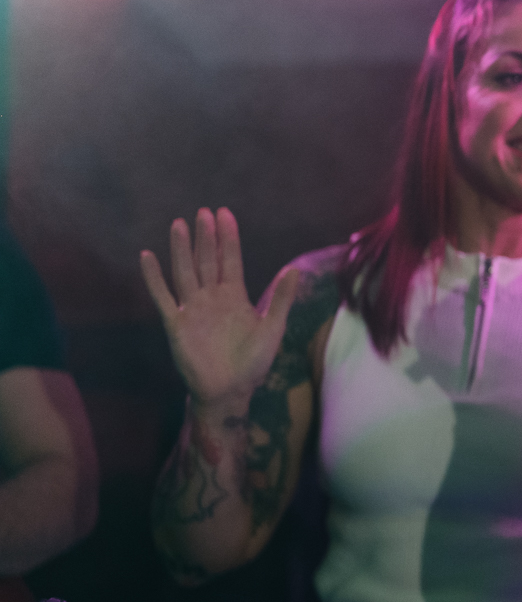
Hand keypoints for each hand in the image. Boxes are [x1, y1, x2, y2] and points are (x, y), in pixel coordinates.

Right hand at [139, 208, 297, 411]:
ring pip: (185, 272)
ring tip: (178, 224)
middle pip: (207, 260)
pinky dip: (154, 278)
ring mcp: (192, 308)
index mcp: (235, 296)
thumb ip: (282, 299)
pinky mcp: (176, 323)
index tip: (224, 214)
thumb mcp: (273, 328)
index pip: (230, 260)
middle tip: (203, 212)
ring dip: (181, 249)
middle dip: (206, 237)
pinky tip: (147, 257)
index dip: (228, 237)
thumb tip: (294, 270)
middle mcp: (212, 298)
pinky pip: (163, 296)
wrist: (230, 390)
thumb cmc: (253, 362)